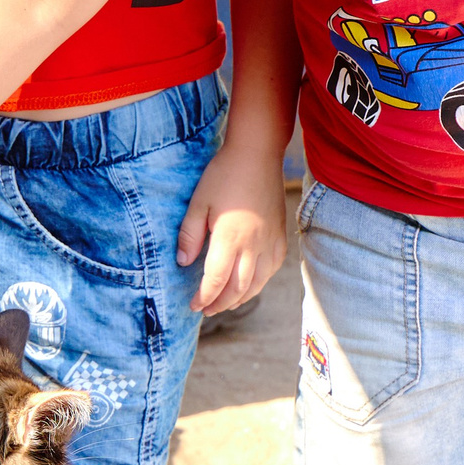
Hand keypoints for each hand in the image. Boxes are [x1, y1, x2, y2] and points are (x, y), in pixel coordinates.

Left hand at [178, 145, 286, 315]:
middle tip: (206, 310)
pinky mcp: (280, 236)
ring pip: (258, 283)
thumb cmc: (224, 175)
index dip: (204, 297)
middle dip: (220, 304)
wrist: (257, 154)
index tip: (193, 305)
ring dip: (240, 299)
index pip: (216, 280)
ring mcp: (270, 241)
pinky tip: (249, 285)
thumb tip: (183, 263)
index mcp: (230, 237)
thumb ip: (190, 236)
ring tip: (225, 304)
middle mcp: (254, 245)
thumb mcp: (198, 203)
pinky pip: (272, 269)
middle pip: (238, 289)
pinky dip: (259, 283)